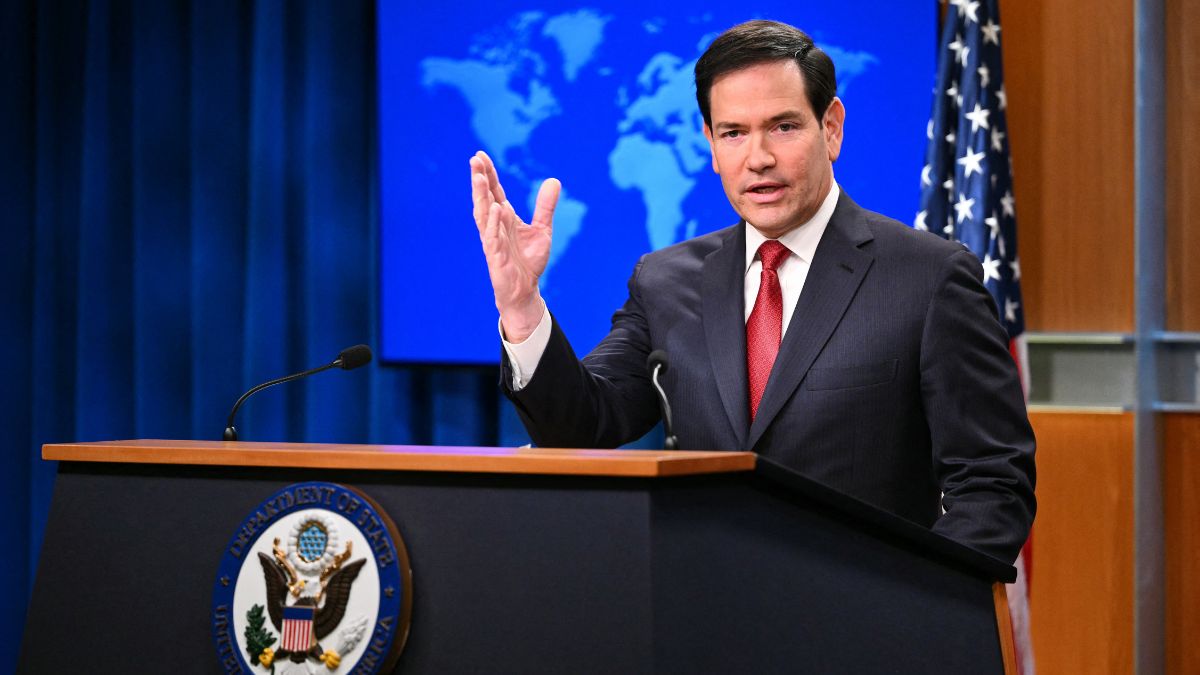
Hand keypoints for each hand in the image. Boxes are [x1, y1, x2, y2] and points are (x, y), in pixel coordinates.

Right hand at [470, 150, 559, 341]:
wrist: (525, 289)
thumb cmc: (528, 260)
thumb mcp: (542, 229)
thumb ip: (545, 206)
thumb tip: (554, 180)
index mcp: (504, 218)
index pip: (494, 191)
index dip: (489, 174)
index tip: (481, 155)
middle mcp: (495, 226)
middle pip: (484, 198)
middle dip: (480, 180)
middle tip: (475, 160)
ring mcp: (493, 240)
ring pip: (483, 215)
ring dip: (481, 196)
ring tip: (479, 178)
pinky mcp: (496, 256)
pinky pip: (492, 237)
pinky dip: (493, 223)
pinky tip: (495, 209)